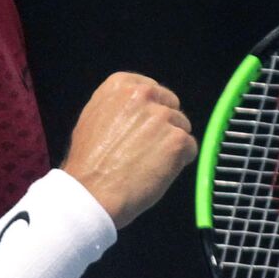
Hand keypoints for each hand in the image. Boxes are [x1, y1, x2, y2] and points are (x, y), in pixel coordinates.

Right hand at [61, 72, 196, 228]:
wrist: (92, 192)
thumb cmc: (88, 163)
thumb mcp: (93, 118)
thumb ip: (117, 106)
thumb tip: (137, 111)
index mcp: (120, 85)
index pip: (152, 90)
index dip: (150, 112)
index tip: (143, 128)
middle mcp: (143, 94)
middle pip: (170, 107)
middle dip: (164, 126)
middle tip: (146, 149)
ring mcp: (162, 116)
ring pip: (182, 128)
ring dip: (171, 145)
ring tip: (148, 163)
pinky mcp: (177, 139)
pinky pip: (190, 148)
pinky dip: (179, 162)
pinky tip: (158, 172)